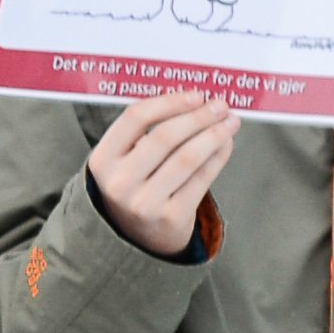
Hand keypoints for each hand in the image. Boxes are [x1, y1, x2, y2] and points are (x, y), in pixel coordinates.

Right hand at [82, 98, 240, 258]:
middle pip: (164, 137)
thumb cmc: (135, 184)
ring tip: (231, 122)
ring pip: (187, 158)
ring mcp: (144, 203)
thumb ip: (148, 131)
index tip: (196, 95)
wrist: (134, 237)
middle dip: (198, 117)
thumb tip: (197, 102)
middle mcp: (119, 183)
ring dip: (215, 135)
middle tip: (221, 105)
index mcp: (102, 160)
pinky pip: (201, 179)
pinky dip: (218, 157)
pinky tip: (226, 144)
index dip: (169, 102)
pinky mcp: (171, 218)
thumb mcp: (124, 159)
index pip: (136, 117)